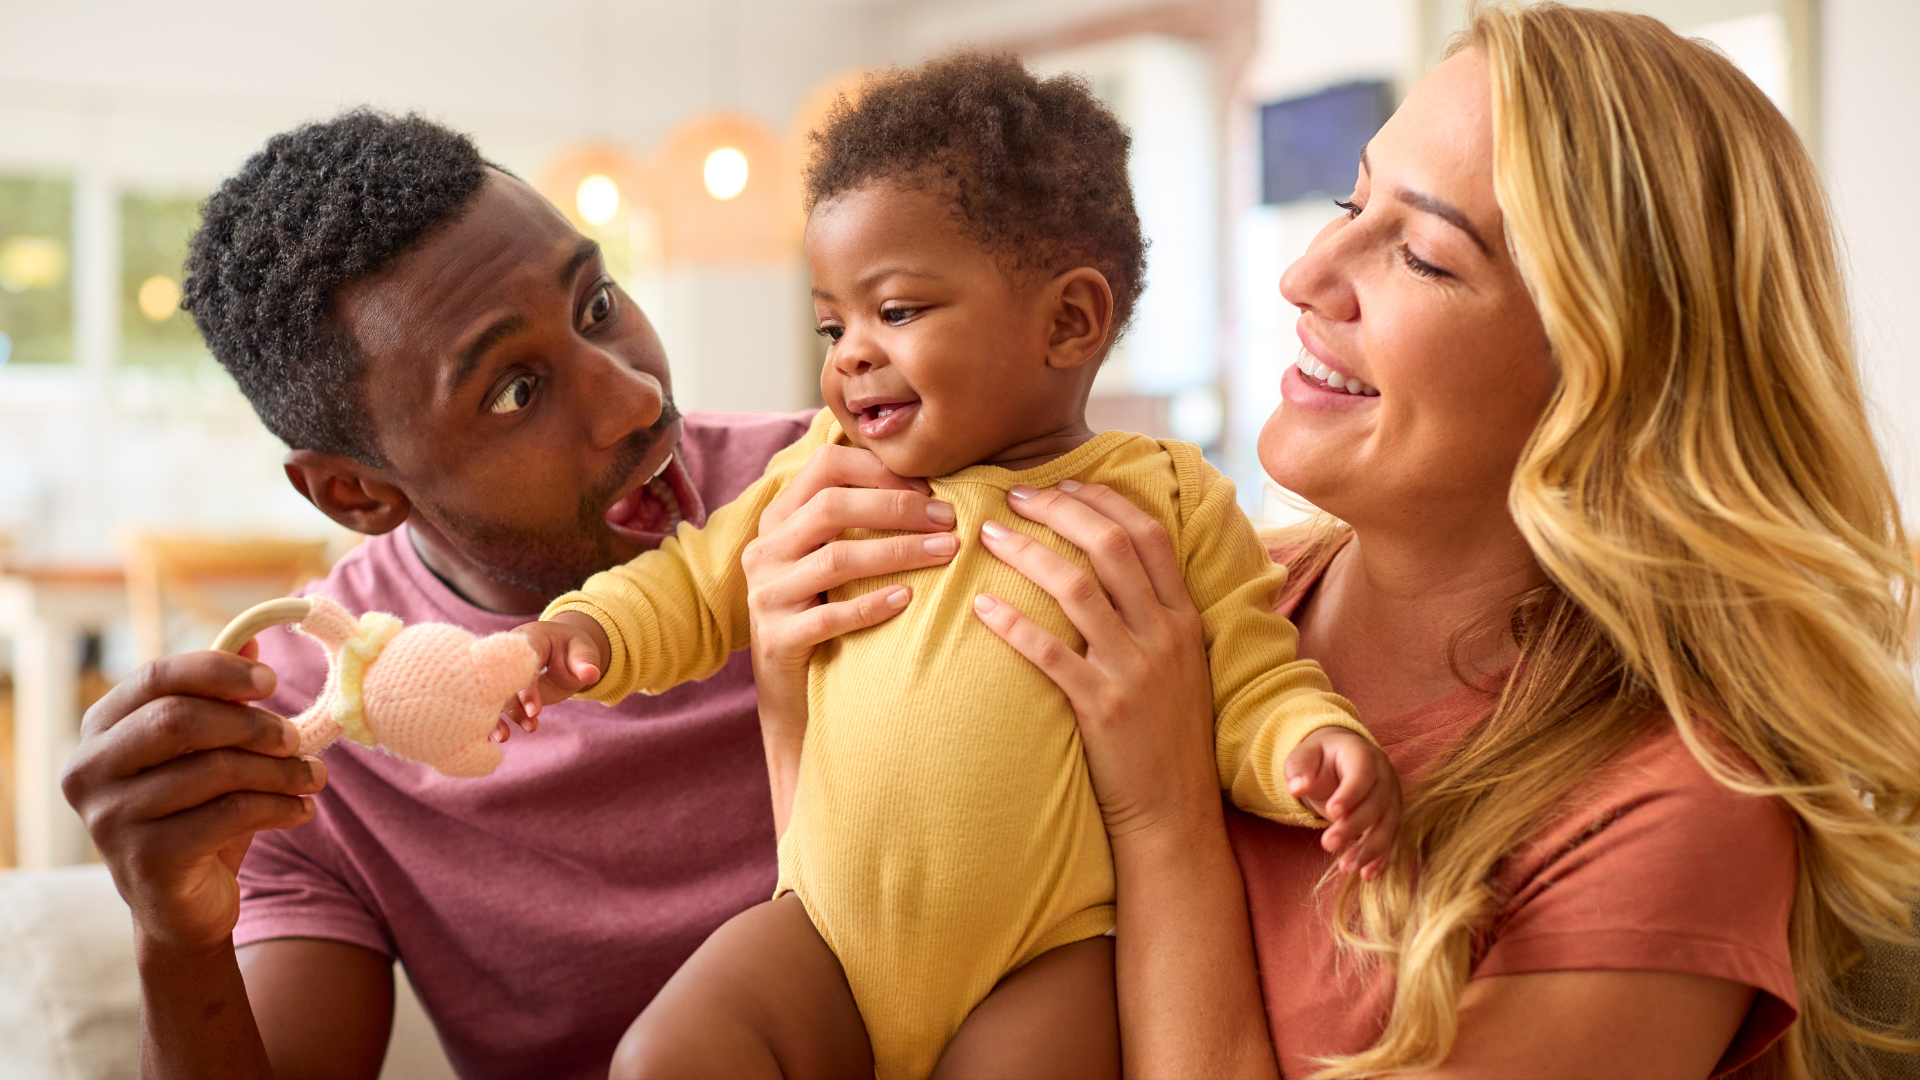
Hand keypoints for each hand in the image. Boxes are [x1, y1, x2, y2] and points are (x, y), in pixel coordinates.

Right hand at [60, 645, 325, 954]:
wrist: (184, 907)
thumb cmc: (197, 815)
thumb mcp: (208, 753)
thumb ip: (220, 698)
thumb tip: (253, 639)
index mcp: (99, 731)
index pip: (155, 678)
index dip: (218, 671)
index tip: (271, 681)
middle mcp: (89, 772)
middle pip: (180, 721)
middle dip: (253, 724)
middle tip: (298, 737)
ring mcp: (110, 819)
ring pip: (214, 770)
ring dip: (281, 770)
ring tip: (314, 777)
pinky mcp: (145, 860)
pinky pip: (228, 814)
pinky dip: (279, 806)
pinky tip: (302, 810)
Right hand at [501, 612, 608, 735]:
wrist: (566, 652)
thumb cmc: (573, 649)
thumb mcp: (583, 651)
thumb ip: (585, 662)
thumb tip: (592, 674)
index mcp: (530, 639)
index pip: (524, 662)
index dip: (527, 687)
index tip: (534, 711)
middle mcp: (510, 655)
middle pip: (503, 679)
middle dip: (511, 704)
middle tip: (528, 723)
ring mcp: (504, 673)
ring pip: (495, 695)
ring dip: (503, 716)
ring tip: (506, 736)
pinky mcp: (505, 690)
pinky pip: (494, 704)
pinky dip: (493, 720)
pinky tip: (499, 736)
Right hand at [742, 444, 958, 830]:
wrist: (794, 695)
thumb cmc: (828, 613)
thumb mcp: (835, 559)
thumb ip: (861, 519)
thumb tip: (933, 484)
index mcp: (779, 518)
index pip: (824, 465)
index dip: (879, 469)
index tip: (929, 488)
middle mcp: (765, 549)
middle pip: (832, 507)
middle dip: (898, 508)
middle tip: (950, 520)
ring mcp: (765, 594)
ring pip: (836, 558)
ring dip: (898, 552)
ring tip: (946, 553)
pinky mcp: (776, 638)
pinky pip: (830, 617)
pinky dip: (872, 606)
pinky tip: (909, 601)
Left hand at [971, 481, 1217, 839]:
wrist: (1174, 812)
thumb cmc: (1166, 737)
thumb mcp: (1179, 666)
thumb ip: (1154, 616)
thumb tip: (1113, 569)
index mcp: (1184, 618)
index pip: (1147, 534)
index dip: (1102, 500)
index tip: (1063, 484)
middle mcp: (1164, 634)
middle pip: (1110, 545)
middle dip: (1058, 509)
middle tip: (1013, 496)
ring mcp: (1135, 670)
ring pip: (1076, 588)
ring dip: (1027, 552)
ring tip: (987, 537)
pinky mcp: (1103, 707)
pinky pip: (1050, 653)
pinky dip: (1012, 623)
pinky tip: (981, 606)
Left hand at [1284, 726, 1399, 879]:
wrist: (1341, 758)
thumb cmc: (1319, 758)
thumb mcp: (1303, 756)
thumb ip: (1299, 770)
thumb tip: (1297, 788)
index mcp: (1362, 754)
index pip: (1362, 774)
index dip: (1350, 794)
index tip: (1332, 812)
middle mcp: (1384, 776)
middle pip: (1375, 804)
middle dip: (1353, 826)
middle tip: (1328, 843)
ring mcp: (1391, 798)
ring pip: (1386, 826)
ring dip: (1368, 849)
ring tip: (1347, 868)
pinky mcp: (1391, 818)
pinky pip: (1390, 839)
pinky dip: (1380, 858)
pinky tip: (1367, 875)